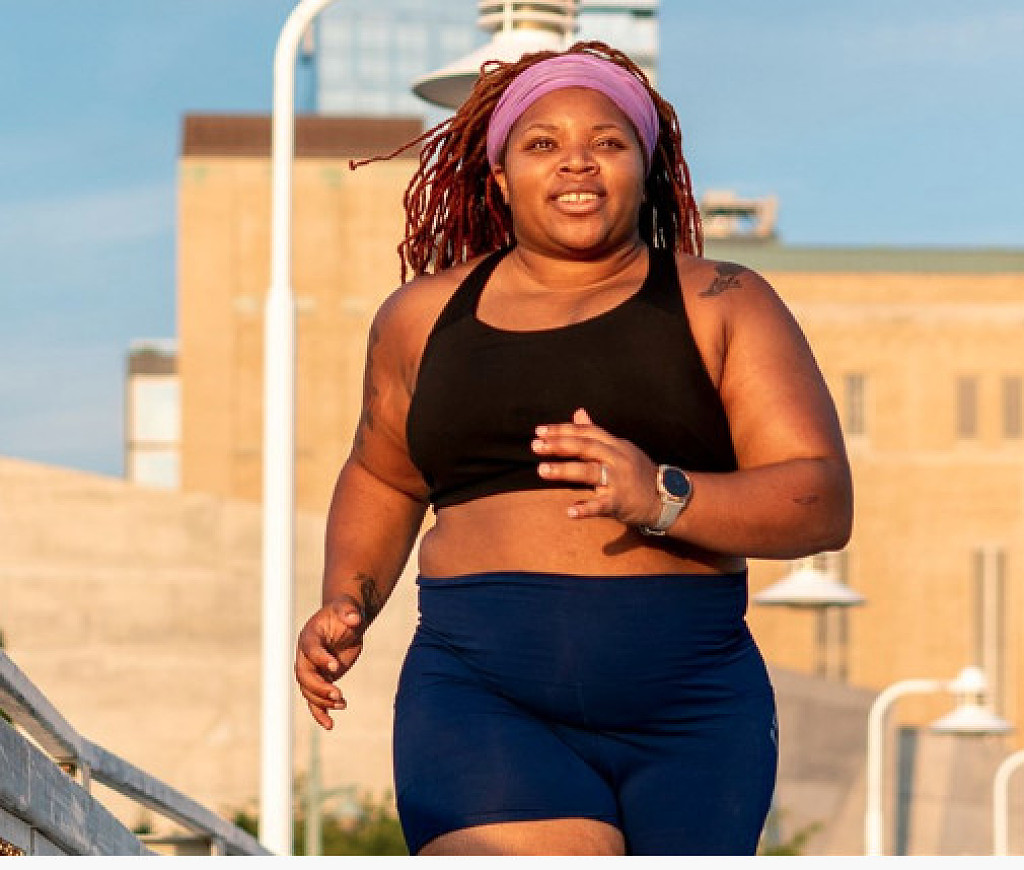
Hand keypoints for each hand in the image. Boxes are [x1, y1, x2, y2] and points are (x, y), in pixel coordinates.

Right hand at [294, 595, 364, 729]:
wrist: (345, 621)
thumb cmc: (345, 612)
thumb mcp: (348, 608)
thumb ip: (349, 611)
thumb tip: (355, 618)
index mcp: (309, 636)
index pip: (310, 650)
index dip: (321, 659)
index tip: (335, 668)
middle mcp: (306, 655)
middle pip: (305, 676)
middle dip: (320, 687)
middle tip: (339, 694)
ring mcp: (312, 669)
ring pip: (309, 691)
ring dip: (323, 701)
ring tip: (342, 703)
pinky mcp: (321, 679)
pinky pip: (315, 700)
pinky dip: (320, 713)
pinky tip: (330, 725)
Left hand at [533, 408, 661, 527]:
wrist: (666, 497)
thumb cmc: (637, 472)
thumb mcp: (619, 449)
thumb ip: (596, 433)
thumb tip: (578, 412)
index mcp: (616, 445)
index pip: (587, 432)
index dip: (563, 429)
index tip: (540, 431)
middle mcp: (618, 459)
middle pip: (586, 447)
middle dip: (560, 445)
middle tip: (536, 446)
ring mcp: (620, 480)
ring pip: (590, 472)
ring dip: (565, 470)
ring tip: (542, 470)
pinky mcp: (622, 502)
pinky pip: (602, 505)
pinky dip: (586, 508)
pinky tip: (570, 511)